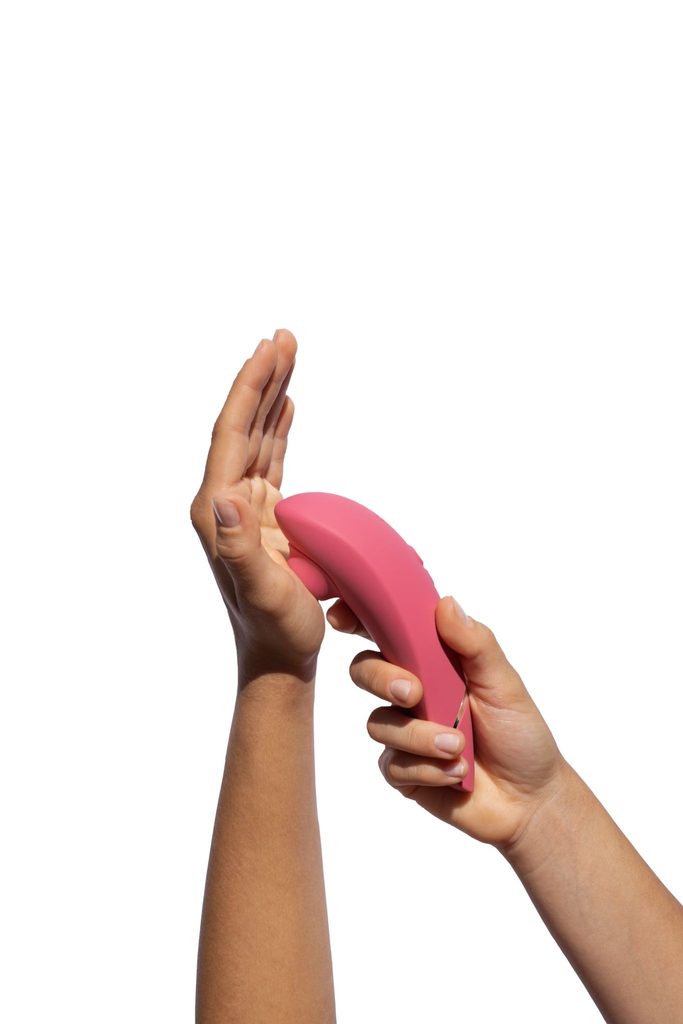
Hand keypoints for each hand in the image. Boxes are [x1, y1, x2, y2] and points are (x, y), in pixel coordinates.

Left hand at [190, 330, 324, 678]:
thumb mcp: (260, 590)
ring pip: (259, 436)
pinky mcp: (265, 515)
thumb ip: (236, 547)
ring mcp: (245, 507)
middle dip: (263, 378)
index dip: (250, 388)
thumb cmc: (275, 628)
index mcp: (217, 510)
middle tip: (285, 336)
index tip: (270, 349)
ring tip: (289, 355)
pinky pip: (272, 458)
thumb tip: (222, 498)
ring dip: (274, 395)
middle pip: (244, 425)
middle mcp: (225, 502)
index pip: (232, 433)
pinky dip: (281, 427)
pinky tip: (289, 406)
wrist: (278, 657)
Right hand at [326, 595, 571, 853]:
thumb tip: (445, 603)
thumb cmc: (520, 733)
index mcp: (432, 660)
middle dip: (382, 678)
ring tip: (459, 748)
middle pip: (364, 670)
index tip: (343, 617)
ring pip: (379, 723)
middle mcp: (411, 691)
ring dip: (419, 737)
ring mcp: (403, 731)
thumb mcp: (504, 683)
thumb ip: (475, 644)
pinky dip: (426, 769)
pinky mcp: (402, 771)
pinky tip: (455, 773)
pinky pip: (392, 764)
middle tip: (414, 694)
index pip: (387, 630)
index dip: (358, 618)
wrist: (529, 800)